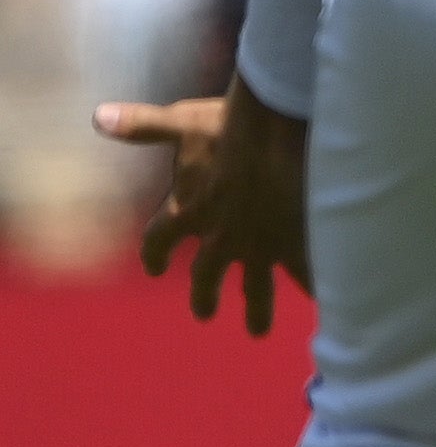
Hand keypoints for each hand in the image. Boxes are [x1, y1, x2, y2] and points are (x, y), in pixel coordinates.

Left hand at [101, 82, 310, 333]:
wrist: (284, 137)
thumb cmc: (230, 127)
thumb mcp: (185, 122)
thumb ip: (143, 125)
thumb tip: (98, 117)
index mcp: (187, 211)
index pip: (158, 240)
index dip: (154, 255)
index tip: (154, 269)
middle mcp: (219, 237)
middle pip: (204, 276)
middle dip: (204, 296)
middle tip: (203, 313)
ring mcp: (259, 245)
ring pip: (255, 289)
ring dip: (256, 310)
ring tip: (258, 330)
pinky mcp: (295, 243)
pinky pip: (306, 274)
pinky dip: (315, 289)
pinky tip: (325, 303)